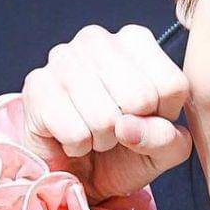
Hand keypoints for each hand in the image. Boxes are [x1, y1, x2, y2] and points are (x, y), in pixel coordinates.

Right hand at [21, 23, 192, 202]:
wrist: (78, 170)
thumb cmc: (127, 151)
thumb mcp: (165, 148)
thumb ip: (167, 138)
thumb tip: (128, 127)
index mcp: (136, 41)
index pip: (173, 84)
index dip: (165, 115)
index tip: (147, 117)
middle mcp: (97, 39)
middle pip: (141, 98)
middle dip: (132, 128)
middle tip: (117, 128)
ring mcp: (62, 58)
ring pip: (106, 118)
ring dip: (103, 140)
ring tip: (94, 133)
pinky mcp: (36, 86)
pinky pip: (76, 133)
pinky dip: (78, 146)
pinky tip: (72, 136)